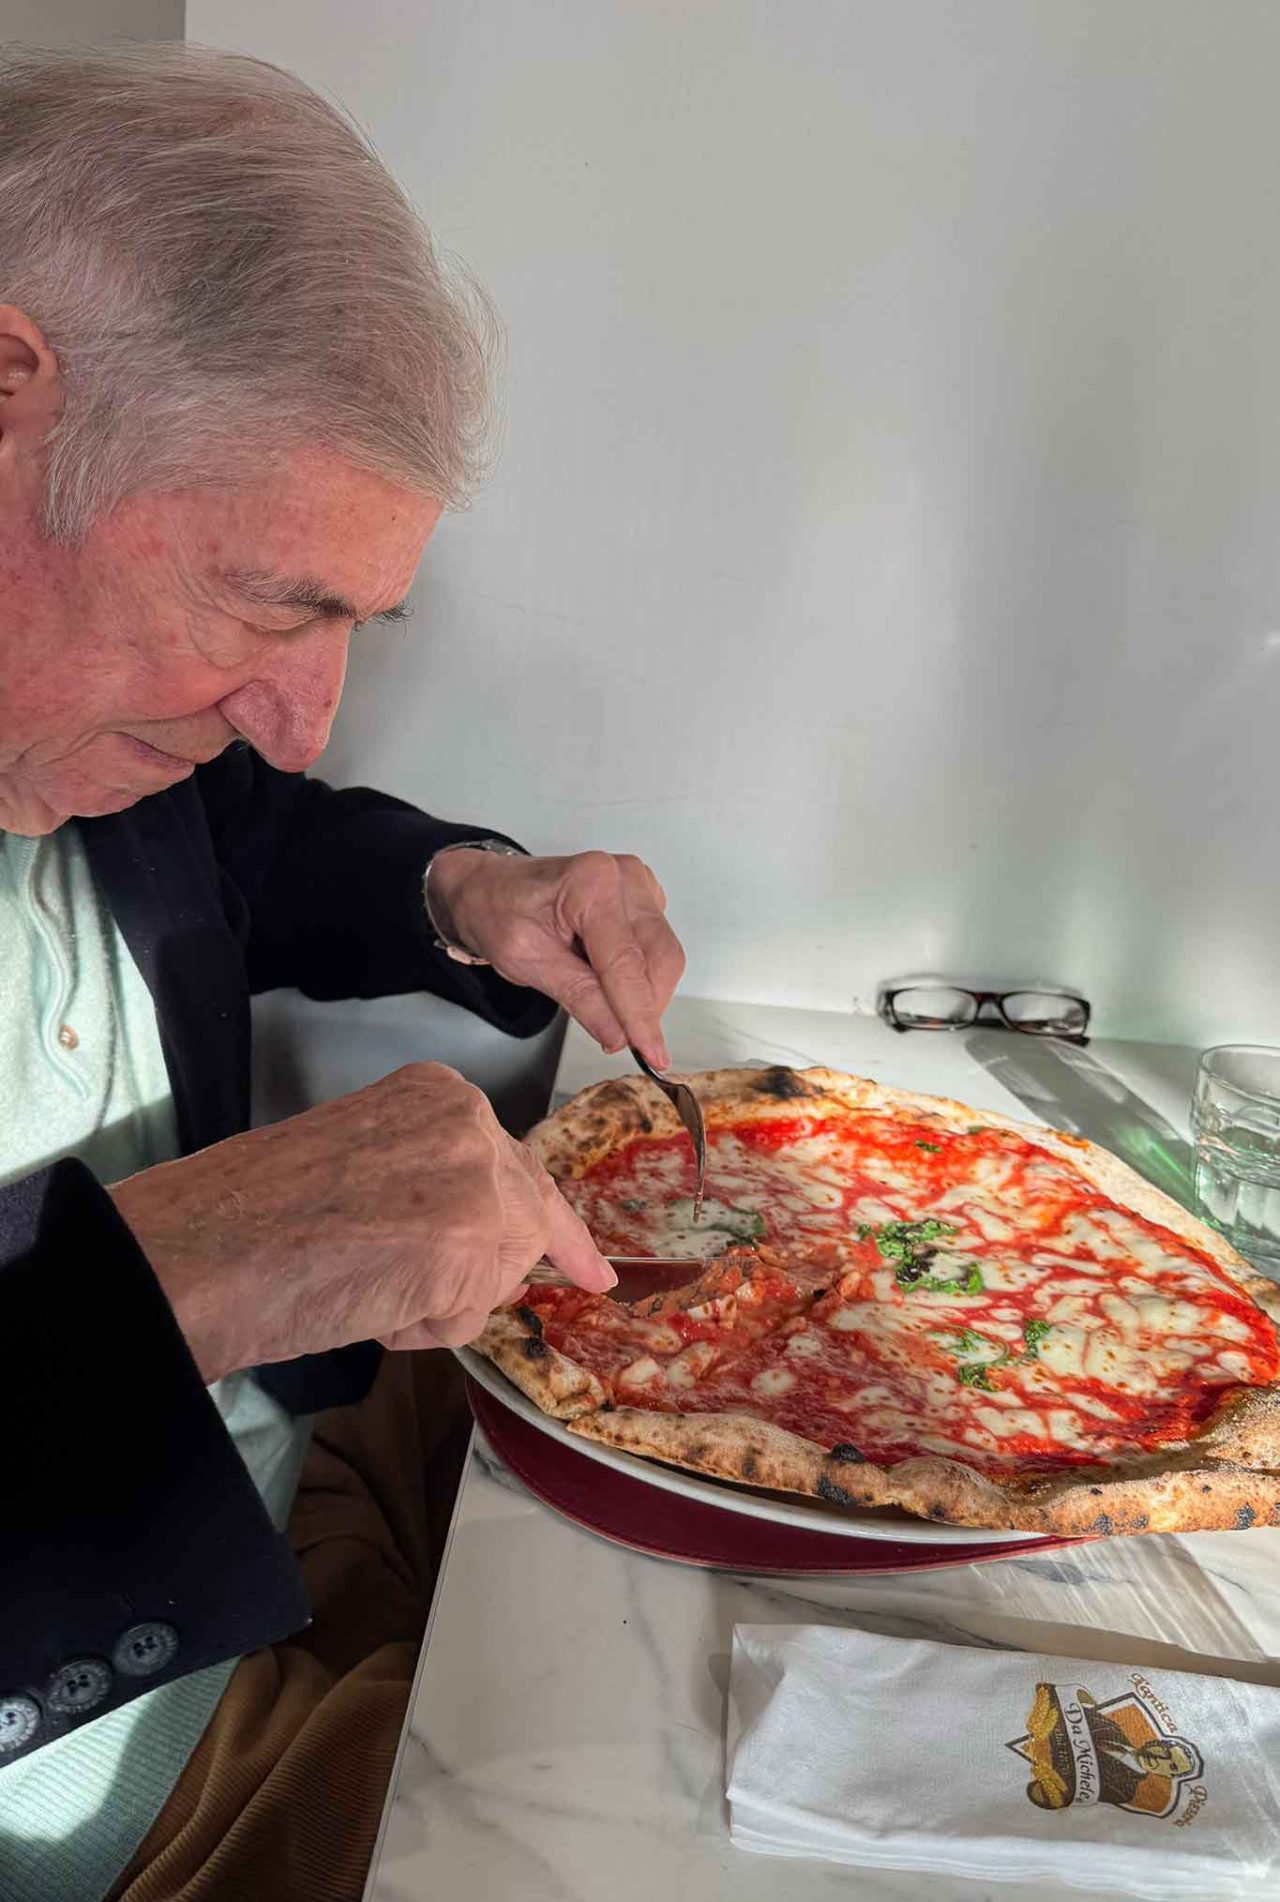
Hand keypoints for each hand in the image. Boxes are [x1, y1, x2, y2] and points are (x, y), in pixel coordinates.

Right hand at [109, 1062, 615, 1381]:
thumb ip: (429, 1188)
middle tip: (586, 1277)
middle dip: (522, 1256)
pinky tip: (376, 1306)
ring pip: (502, 1264)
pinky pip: (471, 1309)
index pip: (512, 1160)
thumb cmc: (256, 1214)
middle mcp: (469, 1120)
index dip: (550, 1218)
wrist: (214, 1247)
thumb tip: (482, 1254)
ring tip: (372, 1290)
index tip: (590, 1259)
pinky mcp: (480, 1236)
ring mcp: (480, 1175)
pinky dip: (428, 1325)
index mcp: (437, 1094)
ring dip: (446, 1297)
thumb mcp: (364, 1163)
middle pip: (527, 1208)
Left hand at [429, 849, 684, 1067]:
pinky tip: (601, 971)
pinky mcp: (645, 900)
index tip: (652, 1054)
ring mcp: (638, 885)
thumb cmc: (497, 912)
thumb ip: (578, 996)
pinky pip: (657, 949)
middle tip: (617, 1037)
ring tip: (595, 991)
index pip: (627, 964)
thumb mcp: (525, 961)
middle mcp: (623, 876)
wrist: (489, 889)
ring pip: (665, 956)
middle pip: (661, 958)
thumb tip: (618, 1034)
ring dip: (641, 992)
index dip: (640, 1016)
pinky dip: (637, 975)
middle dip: (644, 1007)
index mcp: (591, 883)